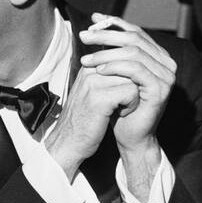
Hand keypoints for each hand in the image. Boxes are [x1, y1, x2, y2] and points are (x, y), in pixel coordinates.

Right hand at [45, 60, 138, 179]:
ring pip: (133, 78)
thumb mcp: (91, 93)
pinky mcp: (100, 98)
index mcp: (88, 68)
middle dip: (132, 85)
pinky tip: (120, 114)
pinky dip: (131, 105)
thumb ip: (106, 78)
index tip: (118, 96)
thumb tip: (130, 67)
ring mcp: (93, 84)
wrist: (68, 143)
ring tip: (121, 108)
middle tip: (122, 103)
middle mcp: (89, 72)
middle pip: (129, 67)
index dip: (128, 78)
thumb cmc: (83, 121)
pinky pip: (131, 92)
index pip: (122, 59)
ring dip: (133, 95)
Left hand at [78, 13, 174, 154]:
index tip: (93, 19)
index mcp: (157, 56)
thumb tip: (94, 27)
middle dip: (106, 35)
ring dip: (106, 53)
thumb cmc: (119, 105)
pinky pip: (136, 70)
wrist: (130, 135)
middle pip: (134, 39)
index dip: (114, 23)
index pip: (135, 32)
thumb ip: (112, 53)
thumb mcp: (114, 75)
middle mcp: (166, 62)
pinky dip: (116, 67)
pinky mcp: (160, 88)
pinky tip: (99, 70)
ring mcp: (166, 75)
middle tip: (84, 36)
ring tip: (86, 60)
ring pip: (134, 53)